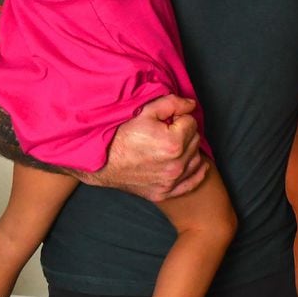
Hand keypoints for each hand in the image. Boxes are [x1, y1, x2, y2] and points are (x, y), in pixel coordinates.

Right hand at [78, 95, 207, 201]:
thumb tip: (191, 104)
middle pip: (195, 139)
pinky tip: (196, 163)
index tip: (168, 118)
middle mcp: (175, 165)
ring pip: (196, 159)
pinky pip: (192, 182)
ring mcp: (170, 181)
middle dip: (185, 131)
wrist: (101, 162)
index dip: (180, 116)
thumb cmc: (120, 135)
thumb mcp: (145, 111)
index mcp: (173, 144)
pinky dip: (196, 172)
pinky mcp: (165, 192)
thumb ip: (172, 104)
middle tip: (168, 129)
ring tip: (172, 144)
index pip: (191, 122)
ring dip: (189, 149)